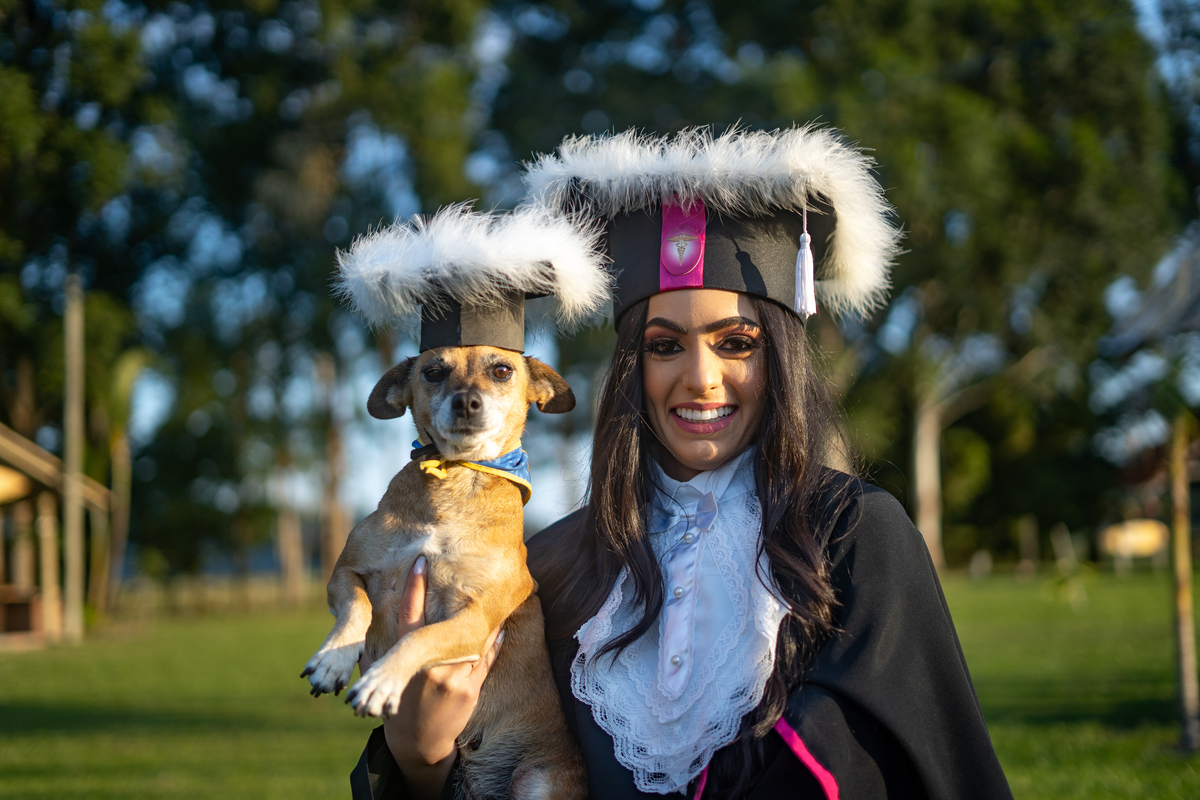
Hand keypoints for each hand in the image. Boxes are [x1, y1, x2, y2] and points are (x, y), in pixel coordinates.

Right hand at [358, 556, 503, 799]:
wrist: (418, 746)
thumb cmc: (396, 706)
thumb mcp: (380, 678)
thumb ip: (379, 649)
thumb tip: (370, 618)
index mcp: (405, 662)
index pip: (409, 616)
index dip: (413, 588)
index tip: (419, 561)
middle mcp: (430, 667)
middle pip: (444, 622)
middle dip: (451, 594)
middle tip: (464, 565)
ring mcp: (452, 678)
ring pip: (472, 639)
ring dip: (483, 615)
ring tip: (492, 589)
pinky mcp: (470, 690)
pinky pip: (486, 659)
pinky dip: (495, 641)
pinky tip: (502, 625)